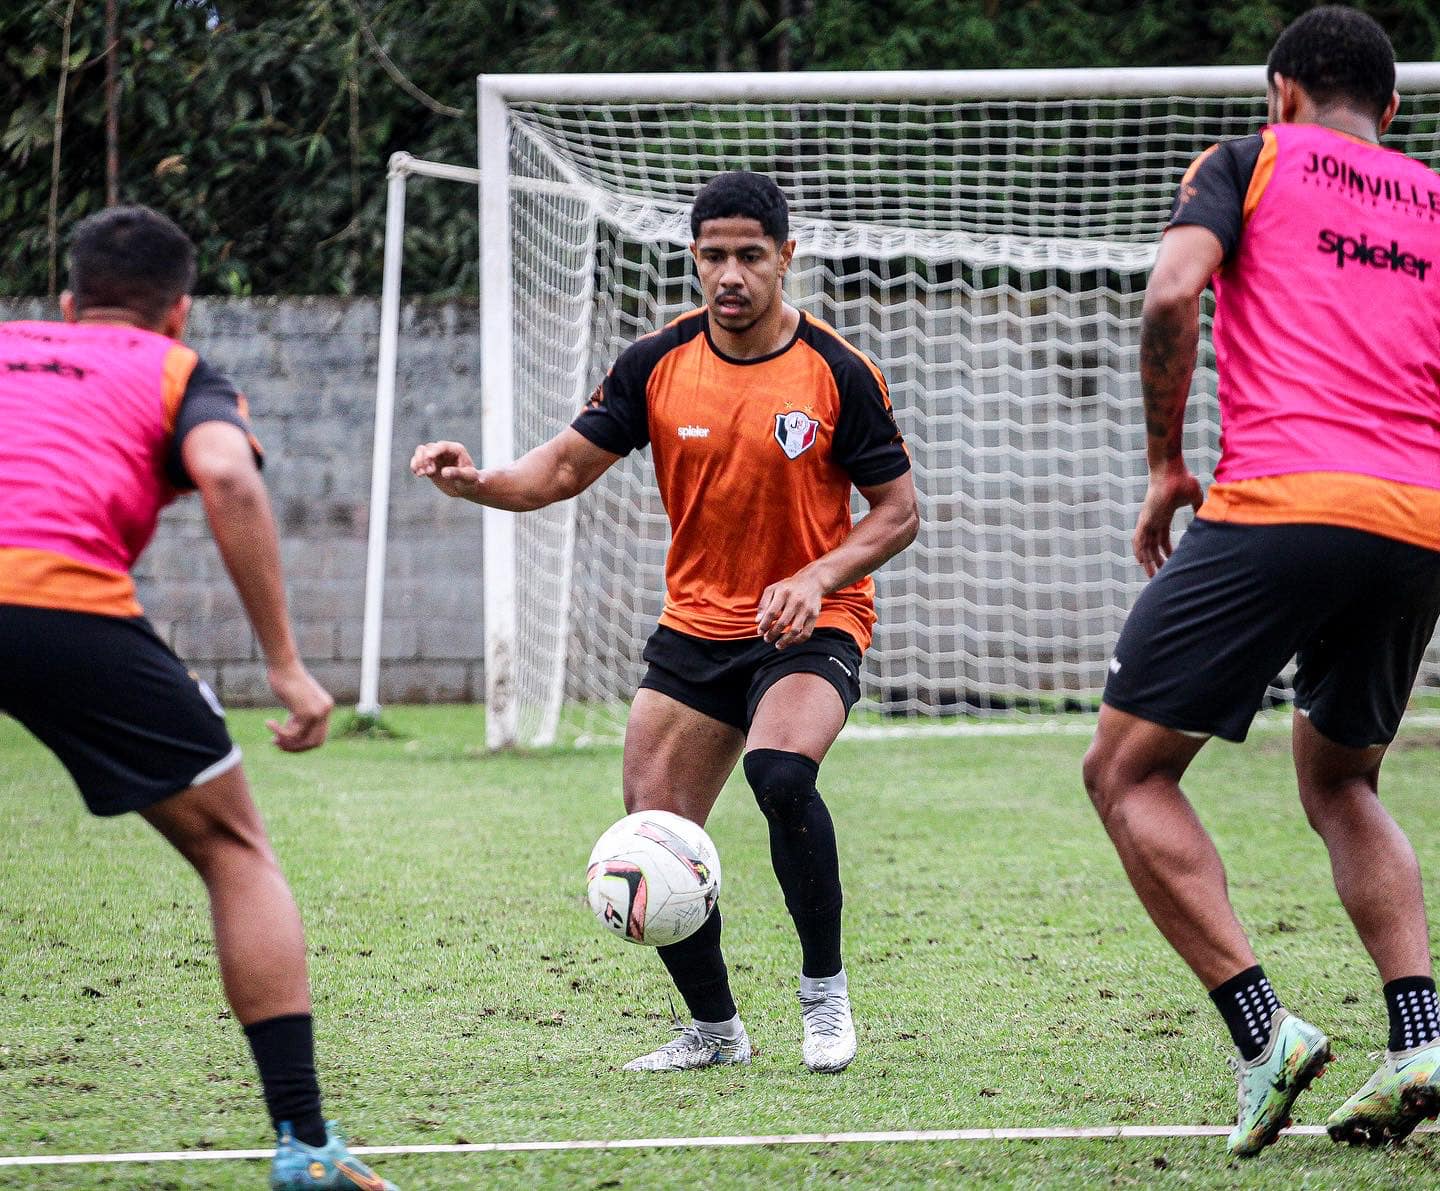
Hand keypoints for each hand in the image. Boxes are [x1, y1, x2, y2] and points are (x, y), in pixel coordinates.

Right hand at [265, 659, 333, 751]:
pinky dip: (278, 732)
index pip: (319, 736)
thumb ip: (298, 717)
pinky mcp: (306, 712)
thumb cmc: (285, 679)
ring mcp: (317, 712)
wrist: (283, 665)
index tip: (285, 741)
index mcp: (326, 707)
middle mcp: (325, 710)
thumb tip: (291, 738)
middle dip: (295, 747)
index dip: (302, 743)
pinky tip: (269, 723)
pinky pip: (292, 734)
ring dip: (286, 743)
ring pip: (303, 740)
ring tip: (273, 738)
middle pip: (315, 742)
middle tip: (277, 743)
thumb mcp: (296, 701)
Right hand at [411, 440, 484, 500]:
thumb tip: (444, 472)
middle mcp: (444, 450)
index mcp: (456, 450)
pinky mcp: (429, 464)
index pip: (442, 446)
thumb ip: (458, 474)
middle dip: (426, 459)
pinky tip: (417, 474)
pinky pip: (418, 461)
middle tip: (430, 473)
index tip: (428, 458)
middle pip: (429, 448)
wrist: (467, 487)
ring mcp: (436, 457)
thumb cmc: (471, 481)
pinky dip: (415, 466)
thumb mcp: (468, 478)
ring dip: (418, 461)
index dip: (434, 451)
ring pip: (421, 451)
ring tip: (421, 474)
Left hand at [756, 570, 824, 649]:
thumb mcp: (773, 590)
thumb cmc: (787, 588)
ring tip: (778, 645)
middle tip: (767, 639)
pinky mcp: (814, 615)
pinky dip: (798, 641)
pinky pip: (806, 633)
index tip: (760, 632)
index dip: (764, 624)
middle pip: (782, 623)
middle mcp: (796, 600)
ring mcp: (806, 608)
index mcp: (783, 593)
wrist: (812, 582)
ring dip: (785, 641)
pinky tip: (790, 642)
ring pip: (795, 630)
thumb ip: (763, 604)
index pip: (771, 612)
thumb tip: (757, 622)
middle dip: (772, 634)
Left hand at [1133, 462, 1203, 576]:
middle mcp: (1154, 520)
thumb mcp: (1195, 498)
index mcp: (1164, 516)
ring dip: (1148, 561)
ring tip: (1152, 575)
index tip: (1172, 561)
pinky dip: (1139, 550)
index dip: (1166, 551)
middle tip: (1160, 575)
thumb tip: (1209, 514)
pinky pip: (1138, 538)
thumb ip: (1199, 508)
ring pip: (1144, 546)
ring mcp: (1148, 519)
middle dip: (1157, 561)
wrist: (1171, 469)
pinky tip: (1141, 561)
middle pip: (1152, 546)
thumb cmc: (1182, 480)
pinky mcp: (1145, 518)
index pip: (1162, 538)